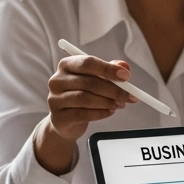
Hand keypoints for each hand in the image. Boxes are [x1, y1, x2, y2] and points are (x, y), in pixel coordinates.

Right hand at [36, 54, 135, 173]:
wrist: (66, 120)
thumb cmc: (83, 93)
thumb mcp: (97, 79)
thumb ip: (111, 71)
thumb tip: (124, 67)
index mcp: (67, 65)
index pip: (87, 63)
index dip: (108, 69)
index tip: (126, 76)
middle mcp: (57, 80)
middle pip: (89, 82)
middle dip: (113, 89)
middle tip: (128, 96)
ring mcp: (55, 99)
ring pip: (85, 98)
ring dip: (108, 102)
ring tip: (119, 104)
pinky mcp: (58, 117)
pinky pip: (83, 114)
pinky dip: (100, 113)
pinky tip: (110, 112)